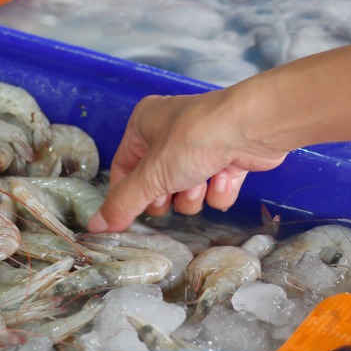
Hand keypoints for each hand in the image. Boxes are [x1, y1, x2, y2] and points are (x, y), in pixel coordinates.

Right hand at [87, 89, 289, 231]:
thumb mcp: (152, 174)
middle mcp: (170, 134)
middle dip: (168, 195)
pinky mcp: (227, 161)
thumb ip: (124, 202)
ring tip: (204, 177)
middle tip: (174, 189)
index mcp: (144, 125)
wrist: (253, 128)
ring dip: (195, 193)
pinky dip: (220, 189)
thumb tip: (97, 225)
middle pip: (156, 186)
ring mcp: (201, 148)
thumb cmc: (196, 139)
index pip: (123, 169)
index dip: (127, 196)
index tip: (127, 222)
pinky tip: (226, 174)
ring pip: (186, 192)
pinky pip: (213, 191)